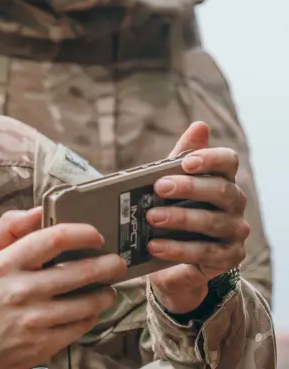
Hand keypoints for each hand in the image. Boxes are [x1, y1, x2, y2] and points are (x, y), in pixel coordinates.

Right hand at [0, 208, 126, 368]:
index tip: (95, 235)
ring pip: (86, 303)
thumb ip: (7, 228)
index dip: (83, 234)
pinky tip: (90, 310)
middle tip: (116, 262)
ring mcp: (33, 320)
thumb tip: (37, 210)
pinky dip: (92, 316)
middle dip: (107, 264)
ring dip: (105, 293)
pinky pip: (80, 327)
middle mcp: (20, 291)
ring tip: (108, 288)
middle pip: (79, 271)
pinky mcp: (42, 344)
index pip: (53, 239)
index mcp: (4, 264)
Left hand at [148, 122, 249, 313]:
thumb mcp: (170, 185)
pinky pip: (204, 252)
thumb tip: (199, 126)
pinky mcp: (227, 258)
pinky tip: (155, 245)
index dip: (210, 158)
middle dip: (189, 187)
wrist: (169, 259)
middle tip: (159, 187)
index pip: (228, 162)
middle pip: (221, 190)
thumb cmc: (172, 213)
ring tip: (151, 217)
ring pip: (212, 222)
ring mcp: (234, 232)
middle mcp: (234, 204)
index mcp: (222, 180)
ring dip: (180, 218)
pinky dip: (177, 249)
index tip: (187, 161)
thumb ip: (179, 158)